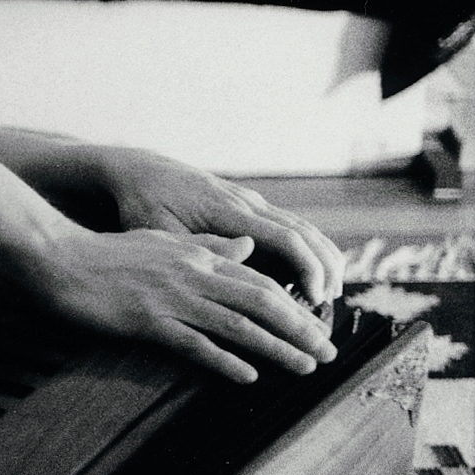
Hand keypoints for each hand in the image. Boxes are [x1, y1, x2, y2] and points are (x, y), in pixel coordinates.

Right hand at [26, 221, 338, 385]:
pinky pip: (195, 343)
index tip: (317, 328)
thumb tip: (248, 249)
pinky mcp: (148, 320)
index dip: (294, 307)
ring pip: (238, 324)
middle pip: (261, 301)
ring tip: (305, 367)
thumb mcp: (162, 242)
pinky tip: (249, 377)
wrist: (59, 257)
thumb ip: (208, 247)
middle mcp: (193, 274)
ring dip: (276, 348)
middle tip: (328, 353)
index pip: (260, 281)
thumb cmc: (106, 253)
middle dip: (300, 329)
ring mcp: (172, 297)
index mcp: (199, 256)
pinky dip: (225, 360)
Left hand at [94, 149, 344, 306]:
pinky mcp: (249, 207)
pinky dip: (308, 249)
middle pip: (304, 232)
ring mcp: (251, 202)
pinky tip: (310, 274)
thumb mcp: (160, 229)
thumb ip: (197, 246)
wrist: (143, 173)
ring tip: (330, 292)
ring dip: (322, 258)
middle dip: (325, 266)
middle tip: (332, 301)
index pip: (284, 237)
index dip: (306, 267)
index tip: (317, 296)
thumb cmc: (145, 205)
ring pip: (302, 227)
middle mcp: (248, 203)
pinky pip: (289, 226)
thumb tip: (239, 261)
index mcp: (229, 211)